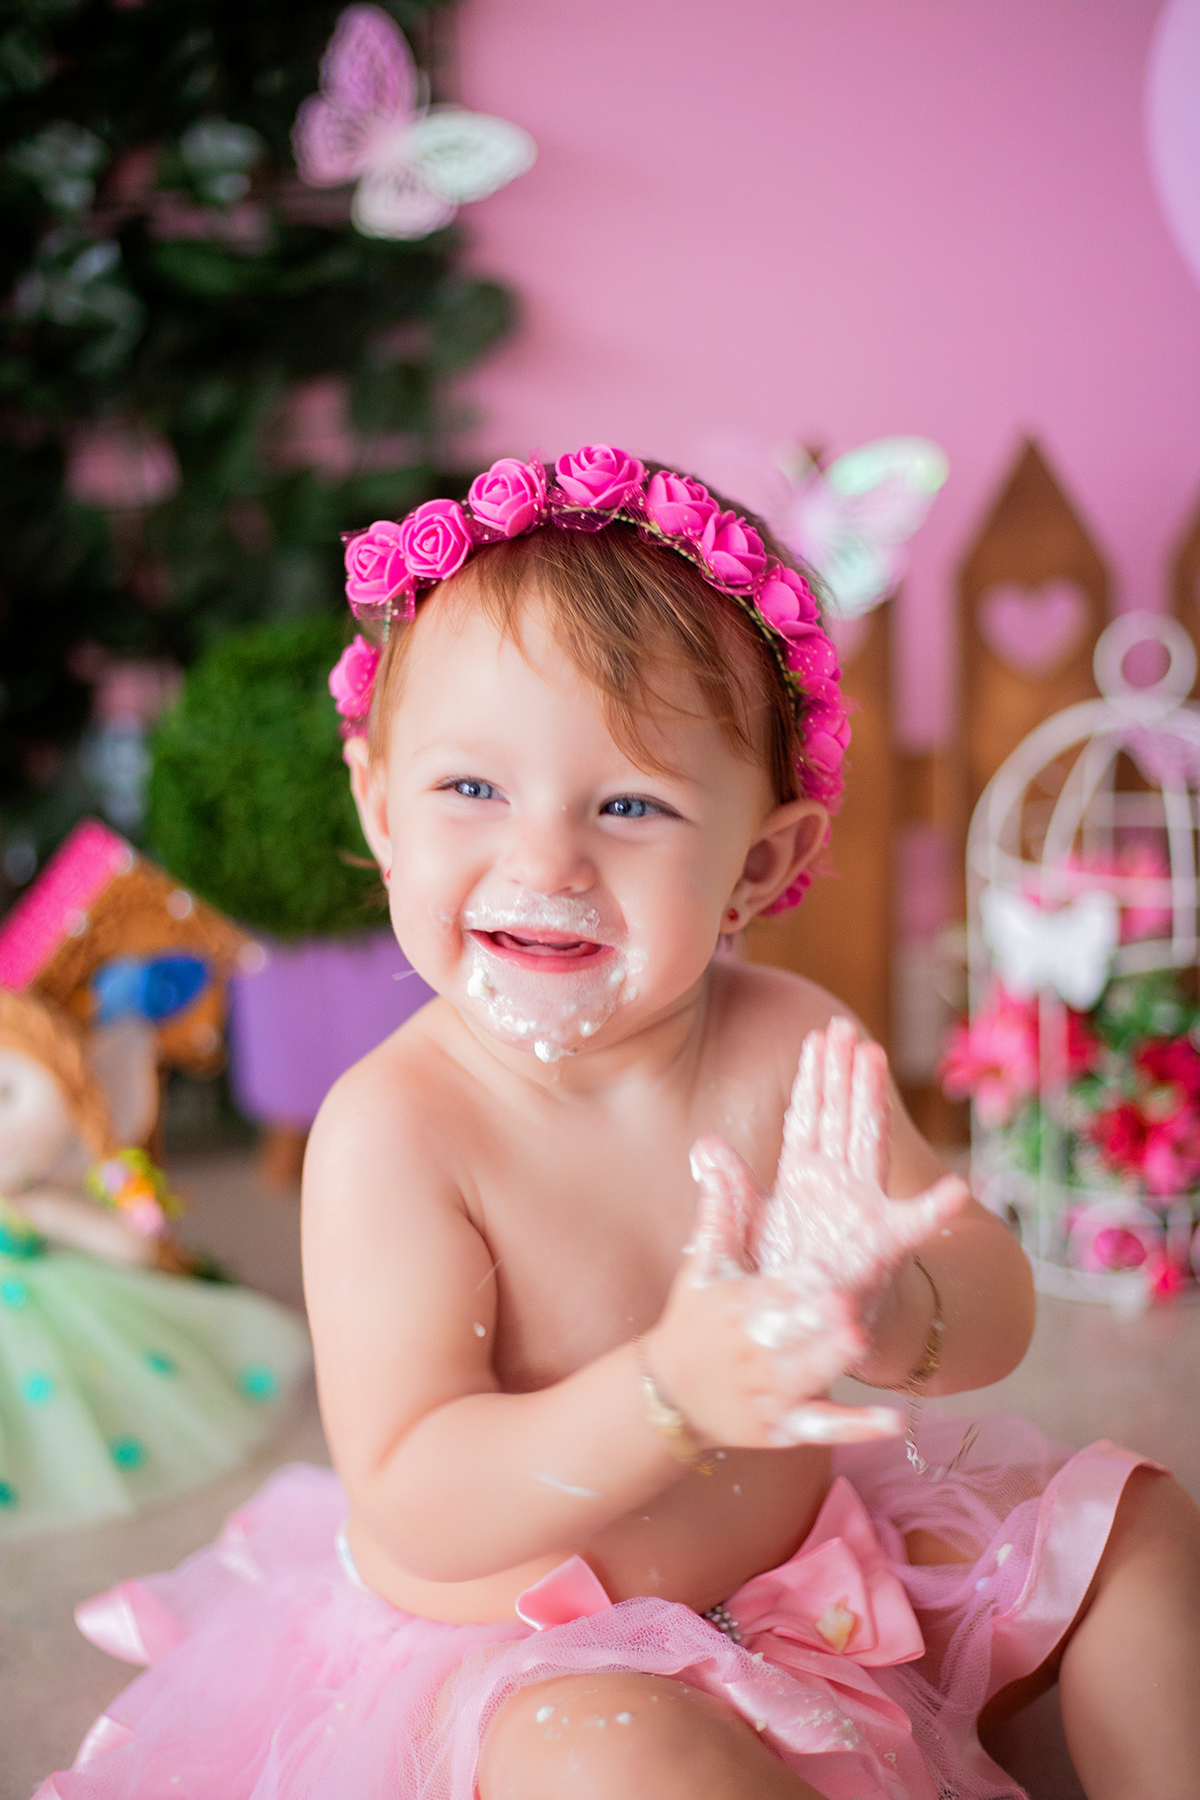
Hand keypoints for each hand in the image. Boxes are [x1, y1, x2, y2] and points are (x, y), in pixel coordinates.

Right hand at [645, 1133, 904, 1448]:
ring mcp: (768, 1394)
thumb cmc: (693, 1320)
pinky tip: (893, 1422)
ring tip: (859, 1341)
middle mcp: (753, 1353)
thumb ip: (719, 1209)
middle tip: (846, 1305)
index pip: (772, 1292)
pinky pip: (823, 1428)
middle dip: (815, 1321)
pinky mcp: (782, 1429)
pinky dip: (857, 1427)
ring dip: (831, 1361)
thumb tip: (711, 1145)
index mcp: (739, 1309)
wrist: (669, 1397)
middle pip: (789, 1336)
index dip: (799, 1282)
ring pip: (805, 1378)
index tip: (824, 1270)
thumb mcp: (703, 1266)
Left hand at [755, 1016, 967, 1316]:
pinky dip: (935, 1208)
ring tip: (873, 1058)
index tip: (817, 1035)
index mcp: (806, 1174)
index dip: (813, 1075)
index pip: (809, 1113)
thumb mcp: (753, 1224)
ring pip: (866, 1141)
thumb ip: (732, 1185)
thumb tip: (704, 1145)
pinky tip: (955, 1188)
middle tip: (843, 1026)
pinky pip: (913, 1224)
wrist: (820, 1321)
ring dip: (869, 1100)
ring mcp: (863, 1206)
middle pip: (839, 1114)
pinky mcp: (883, 1243)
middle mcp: (837, 1180)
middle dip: (841, 1070)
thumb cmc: (791, 1269)